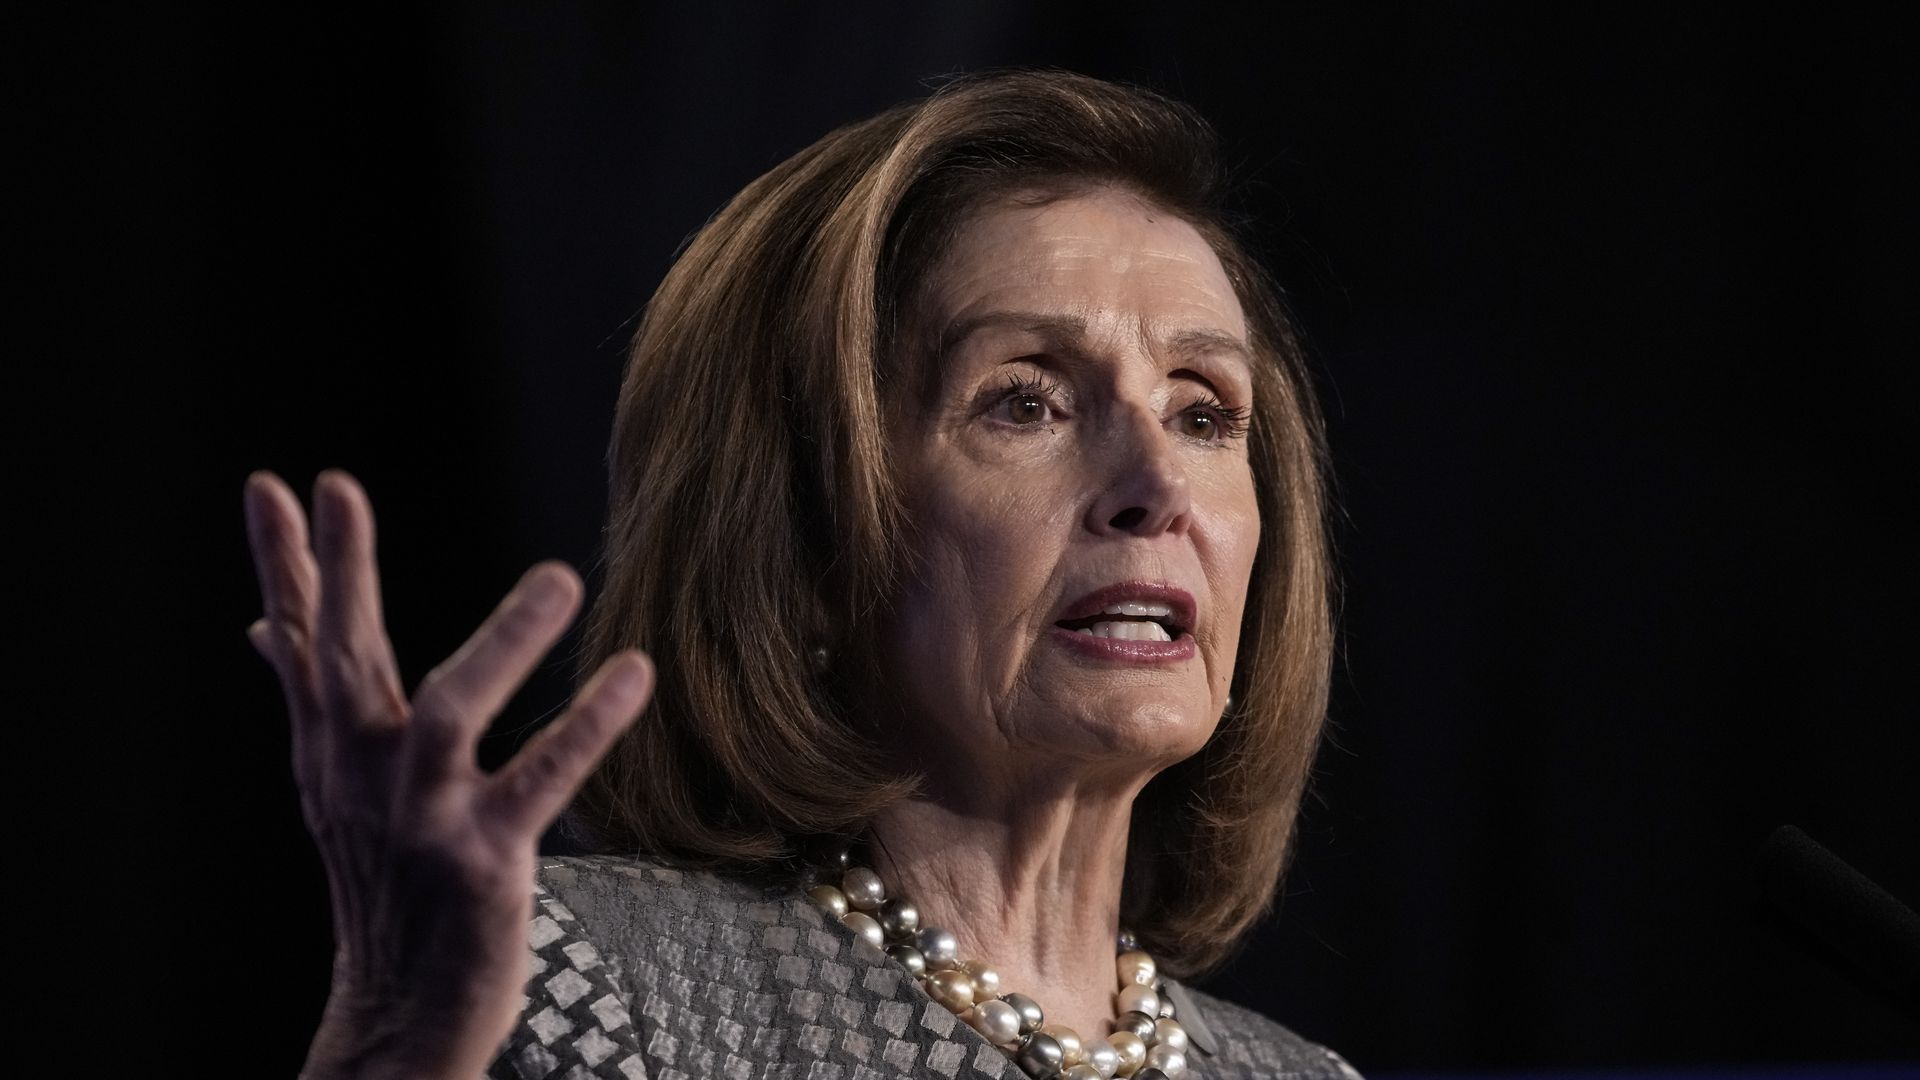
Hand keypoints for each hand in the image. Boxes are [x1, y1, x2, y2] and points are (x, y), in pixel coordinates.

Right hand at [244, 470, 653, 1079]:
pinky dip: (587, 728)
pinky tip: (634, 675)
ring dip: (503, 642)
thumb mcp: (336, 784)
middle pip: (345, 661)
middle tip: (335, 489)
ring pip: (446, 712)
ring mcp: (422, 817)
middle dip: (336, 575)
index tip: (272, 487)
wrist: (399, 1015)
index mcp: (335, 750)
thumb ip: (313, 695)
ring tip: (561, 577)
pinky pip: (541, 782)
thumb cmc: (382, 881)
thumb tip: (260, 627)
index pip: (306, 645)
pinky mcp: (484, 860)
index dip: (286, 566)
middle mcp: (365, 775)